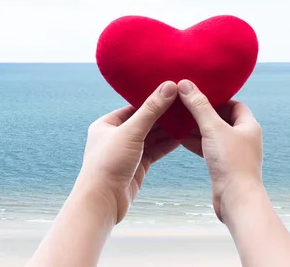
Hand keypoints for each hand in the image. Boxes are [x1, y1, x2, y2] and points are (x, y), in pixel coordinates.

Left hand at [77, 81, 179, 223]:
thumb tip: (169, 85)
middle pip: (145, 121)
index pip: (134, 106)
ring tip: (188, 119)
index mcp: (106, 124)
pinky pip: (155, 150)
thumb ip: (152, 109)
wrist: (102, 202)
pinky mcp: (137, 166)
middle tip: (185, 104)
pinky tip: (182, 137)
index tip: (173, 91)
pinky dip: (168, 144)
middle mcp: (116, 136)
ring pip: (152, 137)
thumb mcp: (131, 132)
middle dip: (164, 115)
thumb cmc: (108, 164)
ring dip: (169, 130)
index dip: (154, 99)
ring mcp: (127, 152)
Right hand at [177, 80, 262, 221]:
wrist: (236, 199)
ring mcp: (235, 153)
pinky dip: (196, 143)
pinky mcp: (225, 167)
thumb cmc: (231, 162)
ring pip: (214, 135)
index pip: (235, 105)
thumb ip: (199, 106)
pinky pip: (209, 149)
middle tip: (184, 106)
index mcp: (249, 125)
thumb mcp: (213, 129)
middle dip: (204, 113)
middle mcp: (245, 138)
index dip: (218, 99)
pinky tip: (180, 139)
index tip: (199, 95)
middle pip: (222, 119)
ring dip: (197, 129)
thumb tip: (186, 84)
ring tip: (178, 120)